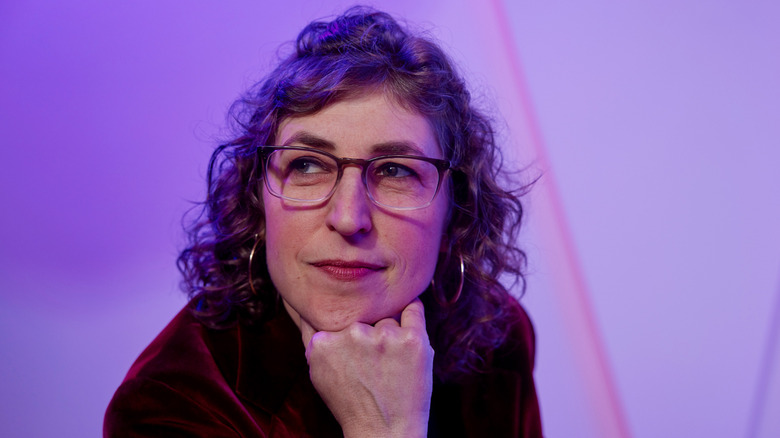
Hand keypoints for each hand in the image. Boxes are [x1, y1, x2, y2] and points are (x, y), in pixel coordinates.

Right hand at [300, 298, 433, 437]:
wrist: (384, 433)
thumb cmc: (351, 404)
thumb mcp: (318, 373)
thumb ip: (311, 338)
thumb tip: (303, 307)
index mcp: (323, 342)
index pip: (335, 315)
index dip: (346, 328)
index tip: (354, 344)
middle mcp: (352, 334)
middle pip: (362, 316)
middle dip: (367, 331)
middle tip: (373, 362)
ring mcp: (383, 336)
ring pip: (387, 317)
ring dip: (390, 333)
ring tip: (390, 364)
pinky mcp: (412, 340)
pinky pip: (414, 309)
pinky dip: (412, 308)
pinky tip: (409, 317)